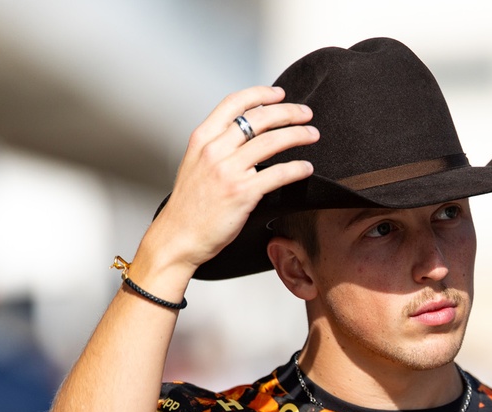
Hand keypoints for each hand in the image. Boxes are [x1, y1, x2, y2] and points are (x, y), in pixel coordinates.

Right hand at [135, 85, 318, 278]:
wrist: (179, 237)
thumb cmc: (190, 206)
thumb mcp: (195, 165)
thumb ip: (217, 147)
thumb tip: (247, 134)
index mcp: (202, 139)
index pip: (233, 103)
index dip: (260, 94)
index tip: (279, 94)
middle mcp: (214, 150)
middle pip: (258, 118)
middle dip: (288, 112)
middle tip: (306, 114)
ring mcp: (228, 171)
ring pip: (272, 142)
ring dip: (298, 135)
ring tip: (313, 135)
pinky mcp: (243, 193)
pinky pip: (278, 174)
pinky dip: (297, 168)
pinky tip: (307, 167)